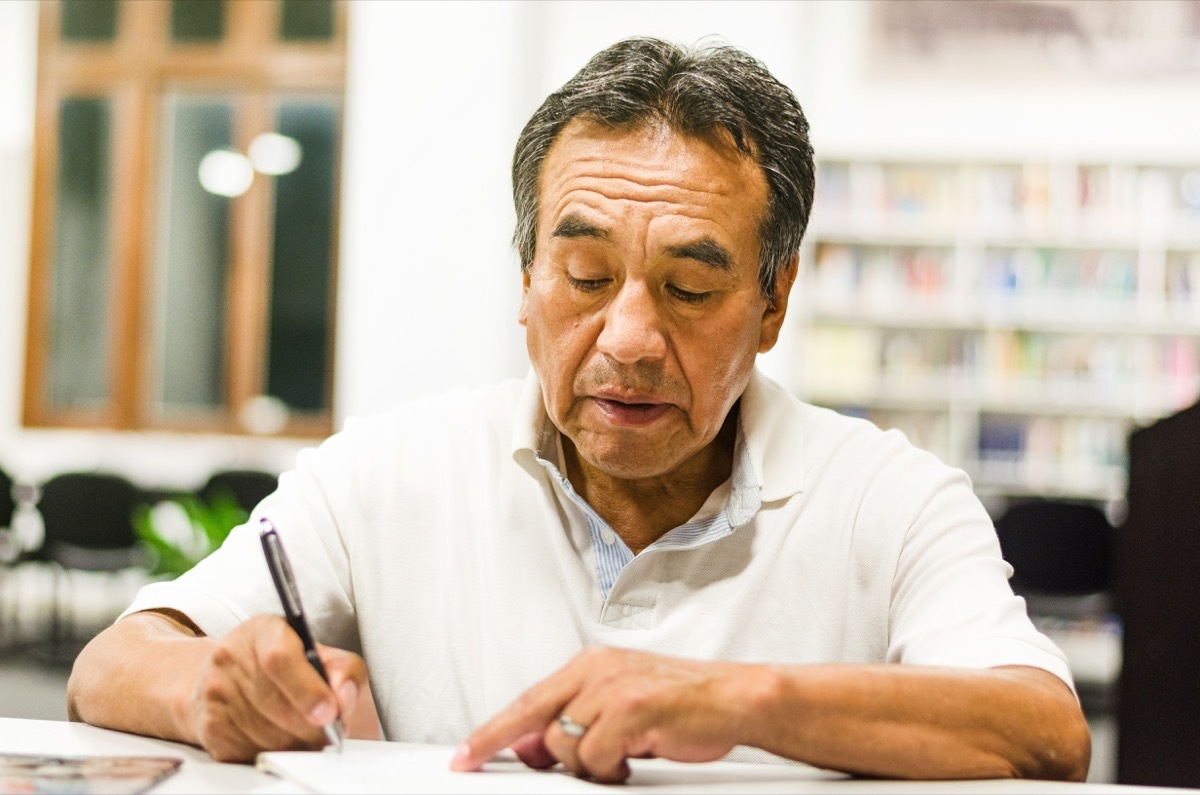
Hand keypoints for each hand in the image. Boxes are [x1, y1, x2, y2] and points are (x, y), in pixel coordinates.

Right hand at [183, 614, 371, 761]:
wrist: (225, 679)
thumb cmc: (283, 666)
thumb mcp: (317, 652)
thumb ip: (343, 669)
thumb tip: (345, 697)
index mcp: (263, 631)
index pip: (280, 658)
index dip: (308, 689)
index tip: (330, 711)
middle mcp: (231, 658)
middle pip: (279, 706)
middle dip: (313, 726)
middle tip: (330, 729)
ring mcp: (215, 694)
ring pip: (269, 737)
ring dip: (297, 743)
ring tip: (305, 732)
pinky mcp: (210, 728)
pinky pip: (253, 754)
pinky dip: (276, 754)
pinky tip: (280, 738)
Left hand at [451, 647, 759, 782]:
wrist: (735, 698)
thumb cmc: (684, 704)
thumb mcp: (622, 707)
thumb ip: (580, 722)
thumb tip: (537, 751)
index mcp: (592, 664)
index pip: (529, 700)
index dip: (493, 730)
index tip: (466, 753)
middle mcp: (597, 670)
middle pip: (531, 716)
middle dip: (501, 745)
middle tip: (474, 764)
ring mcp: (612, 688)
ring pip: (564, 744)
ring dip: (588, 764)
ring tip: (620, 758)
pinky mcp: (630, 709)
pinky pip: (595, 757)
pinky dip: (611, 768)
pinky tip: (633, 759)